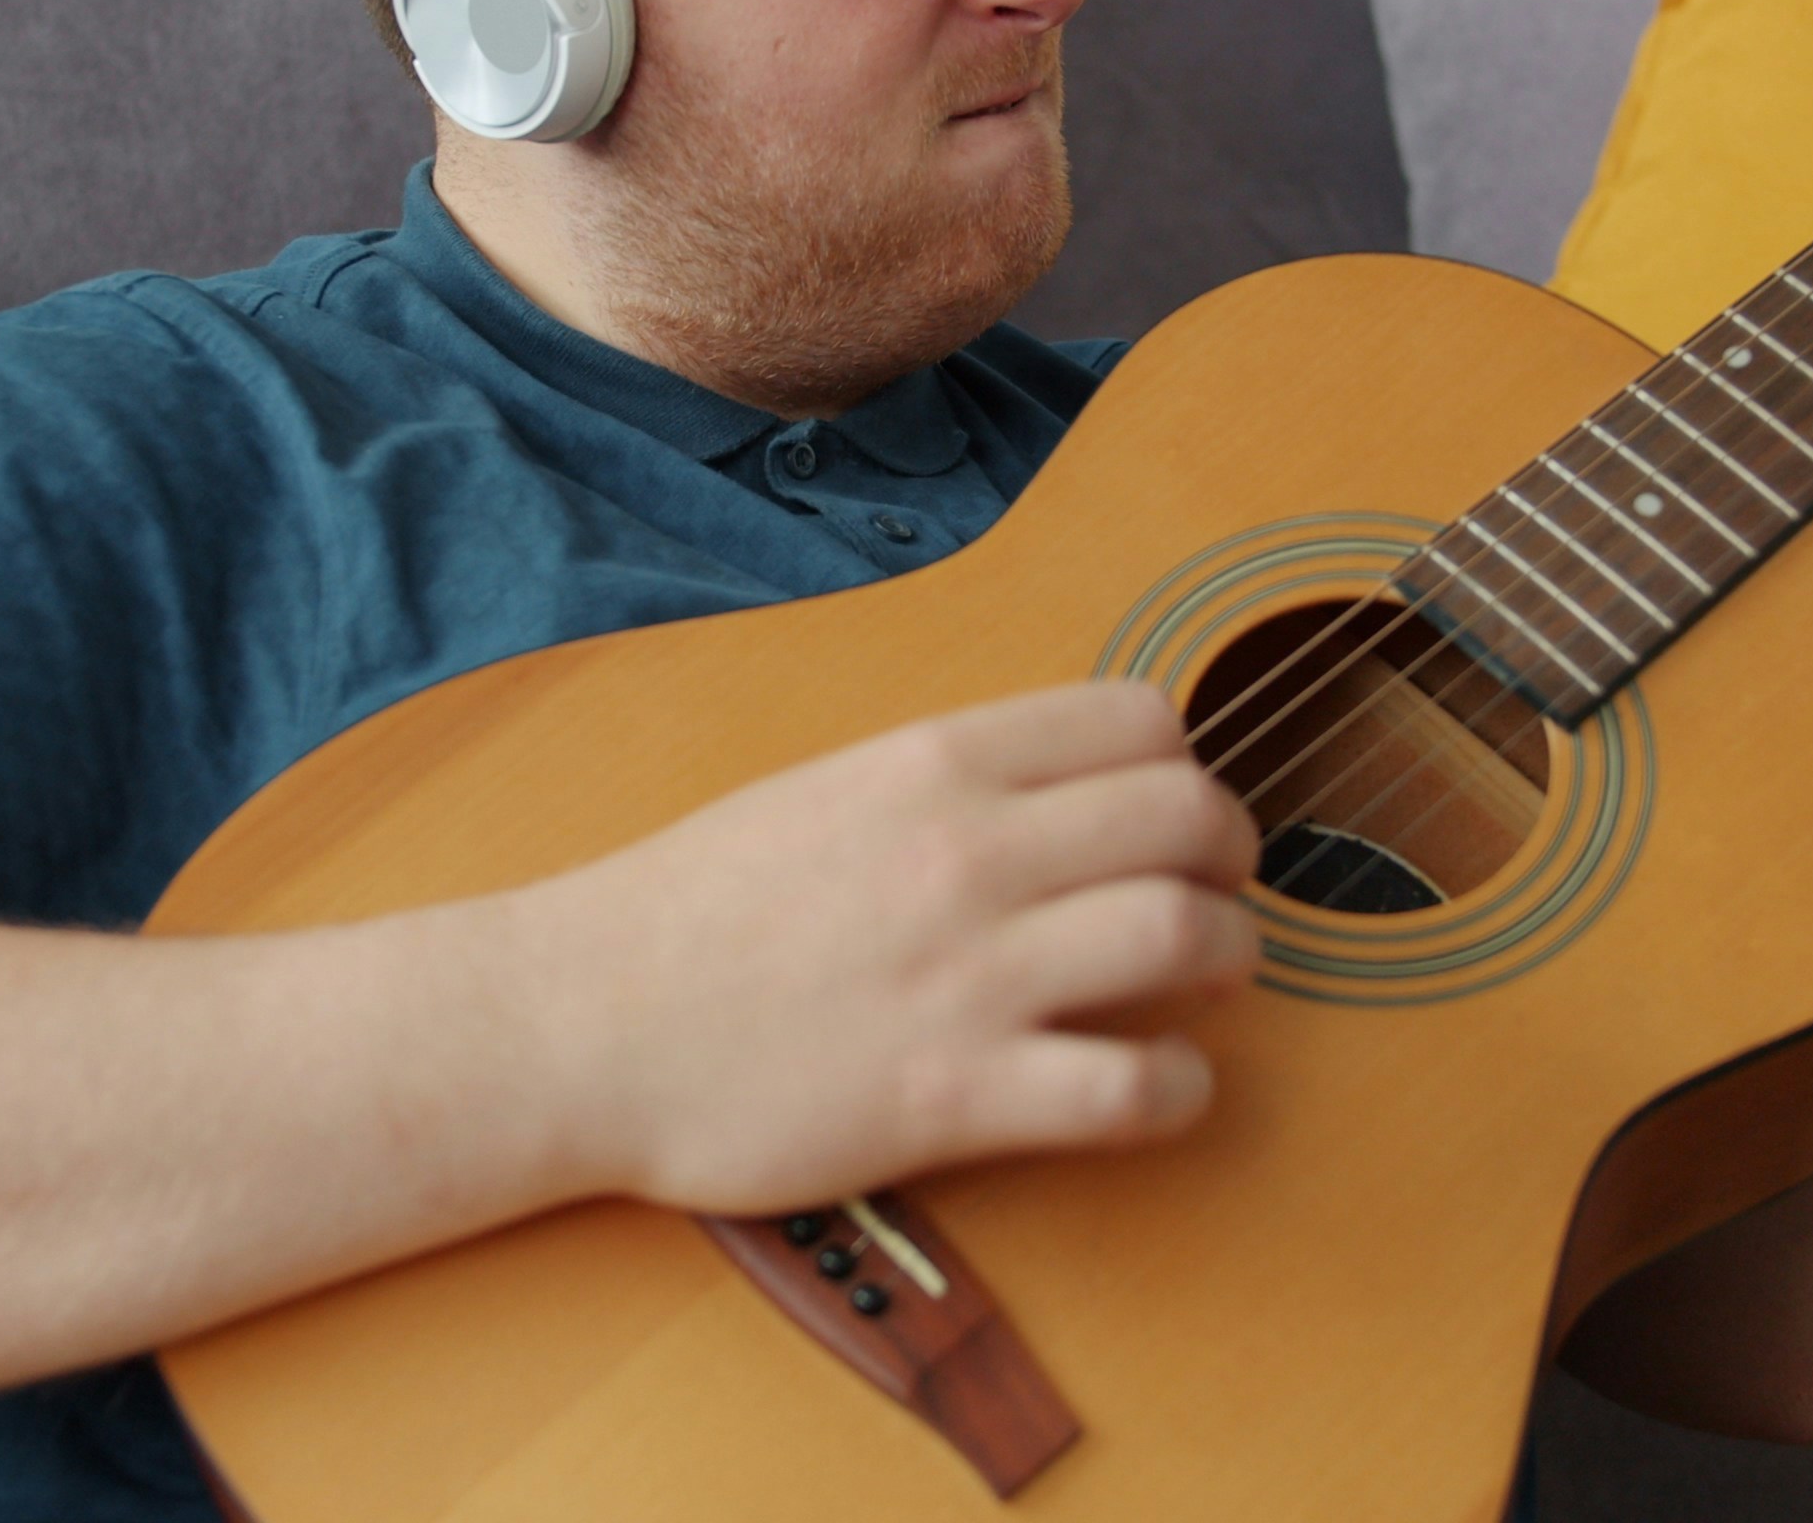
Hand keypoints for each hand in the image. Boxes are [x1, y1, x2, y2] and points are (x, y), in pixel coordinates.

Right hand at [518, 681, 1261, 1215]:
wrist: (579, 1023)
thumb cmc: (687, 913)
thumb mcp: (823, 789)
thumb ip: (946, 784)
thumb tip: (1059, 789)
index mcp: (930, 762)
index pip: (1138, 719)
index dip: (1184, 765)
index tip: (1172, 812)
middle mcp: (966, 852)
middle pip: (1190, 816)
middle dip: (1233, 857)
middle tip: (1215, 894)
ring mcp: (969, 973)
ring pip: (1190, 937)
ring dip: (1230, 960)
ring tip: (1206, 984)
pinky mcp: (957, 1094)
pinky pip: (1136, 1088)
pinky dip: (1181, 1090)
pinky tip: (1157, 1086)